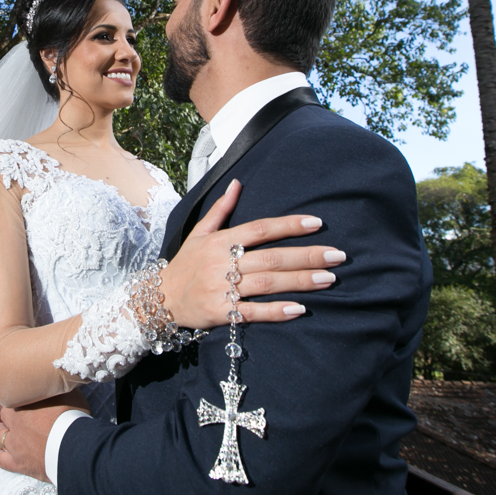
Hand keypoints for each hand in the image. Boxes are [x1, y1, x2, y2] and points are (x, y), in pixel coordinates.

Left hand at [0, 389, 89, 481]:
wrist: (75, 448)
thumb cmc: (73, 417)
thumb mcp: (67, 393)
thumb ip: (58, 384)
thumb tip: (62, 371)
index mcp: (22, 404)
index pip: (10, 398)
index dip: (18, 400)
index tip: (25, 401)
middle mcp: (14, 423)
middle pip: (4, 417)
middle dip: (10, 417)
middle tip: (21, 418)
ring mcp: (15, 444)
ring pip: (0, 436)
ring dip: (4, 434)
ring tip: (12, 433)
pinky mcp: (18, 463)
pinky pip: (1, 460)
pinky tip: (0, 452)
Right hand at [159, 179, 346, 327]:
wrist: (157, 299)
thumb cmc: (185, 264)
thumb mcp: (198, 233)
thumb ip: (221, 209)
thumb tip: (238, 182)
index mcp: (220, 240)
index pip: (260, 229)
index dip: (288, 225)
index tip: (317, 223)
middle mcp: (222, 262)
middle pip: (271, 257)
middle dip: (306, 256)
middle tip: (337, 255)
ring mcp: (222, 288)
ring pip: (268, 283)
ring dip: (300, 281)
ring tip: (329, 278)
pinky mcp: (221, 313)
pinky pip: (253, 312)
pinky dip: (276, 311)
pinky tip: (300, 309)